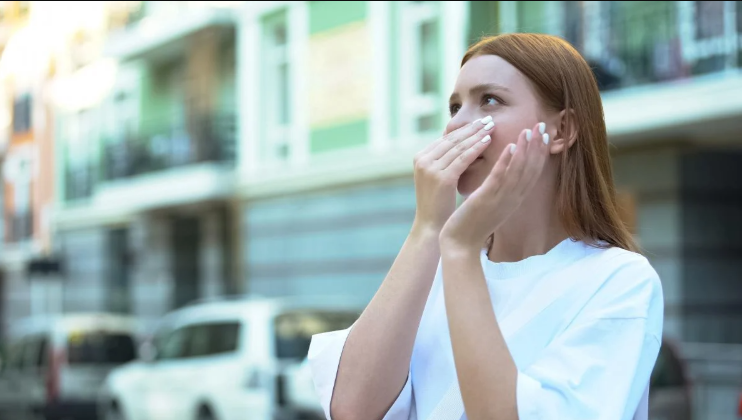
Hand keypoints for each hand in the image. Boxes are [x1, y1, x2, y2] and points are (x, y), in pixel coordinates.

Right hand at [412, 117, 495, 233]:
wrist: (430, 227)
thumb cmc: (438, 204)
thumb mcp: (437, 177)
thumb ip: (444, 160)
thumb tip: (462, 143)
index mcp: (420, 157)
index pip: (446, 138)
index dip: (464, 129)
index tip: (480, 122)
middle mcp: (423, 160)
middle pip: (452, 139)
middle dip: (472, 128)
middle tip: (489, 119)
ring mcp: (431, 168)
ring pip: (458, 146)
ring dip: (477, 134)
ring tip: (491, 126)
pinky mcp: (442, 178)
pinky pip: (463, 158)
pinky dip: (476, 148)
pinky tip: (488, 141)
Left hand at [440, 122, 550, 249]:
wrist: (461, 245)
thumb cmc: (473, 224)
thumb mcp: (492, 205)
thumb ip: (500, 191)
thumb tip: (504, 175)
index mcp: (513, 200)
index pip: (532, 173)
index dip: (539, 154)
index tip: (544, 135)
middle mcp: (512, 199)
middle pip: (530, 170)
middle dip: (538, 147)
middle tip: (543, 126)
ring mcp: (500, 200)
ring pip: (518, 172)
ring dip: (525, 150)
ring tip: (529, 130)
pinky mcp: (486, 200)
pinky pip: (499, 179)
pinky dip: (507, 162)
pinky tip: (511, 147)